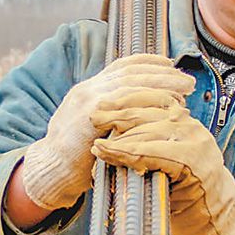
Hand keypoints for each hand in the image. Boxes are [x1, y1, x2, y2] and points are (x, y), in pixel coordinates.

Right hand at [22, 55, 194, 210]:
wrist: (49, 171)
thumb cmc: (74, 156)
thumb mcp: (91, 128)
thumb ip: (111, 116)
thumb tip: (139, 113)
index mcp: (88, 90)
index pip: (121, 67)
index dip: (148, 63)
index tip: (169, 63)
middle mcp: (87, 90)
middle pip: (130, 72)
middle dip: (162, 73)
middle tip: (186, 79)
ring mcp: (87, 101)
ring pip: (130, 83)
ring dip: (161, 84)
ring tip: (184, 90)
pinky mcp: (90, 117)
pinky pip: (124, 103)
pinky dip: (148, 100)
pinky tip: (166, 104)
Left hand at [91, 92, 234, 234]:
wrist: (215, 220)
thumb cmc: (185, 194)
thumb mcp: (165, 161)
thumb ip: (146, 144)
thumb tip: (108, 135)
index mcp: (183, 121)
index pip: (152, 99)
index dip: (124, 101)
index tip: (100, 104)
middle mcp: (190, 126)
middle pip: (147, 112)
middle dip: (117, 115)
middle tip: (92, 119)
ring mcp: (194, 142)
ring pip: (148, 132)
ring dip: (119, 139)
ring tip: (98, 146)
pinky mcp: (193, 161)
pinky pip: (154, 152)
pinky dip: (129, 153)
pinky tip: (112, 154)